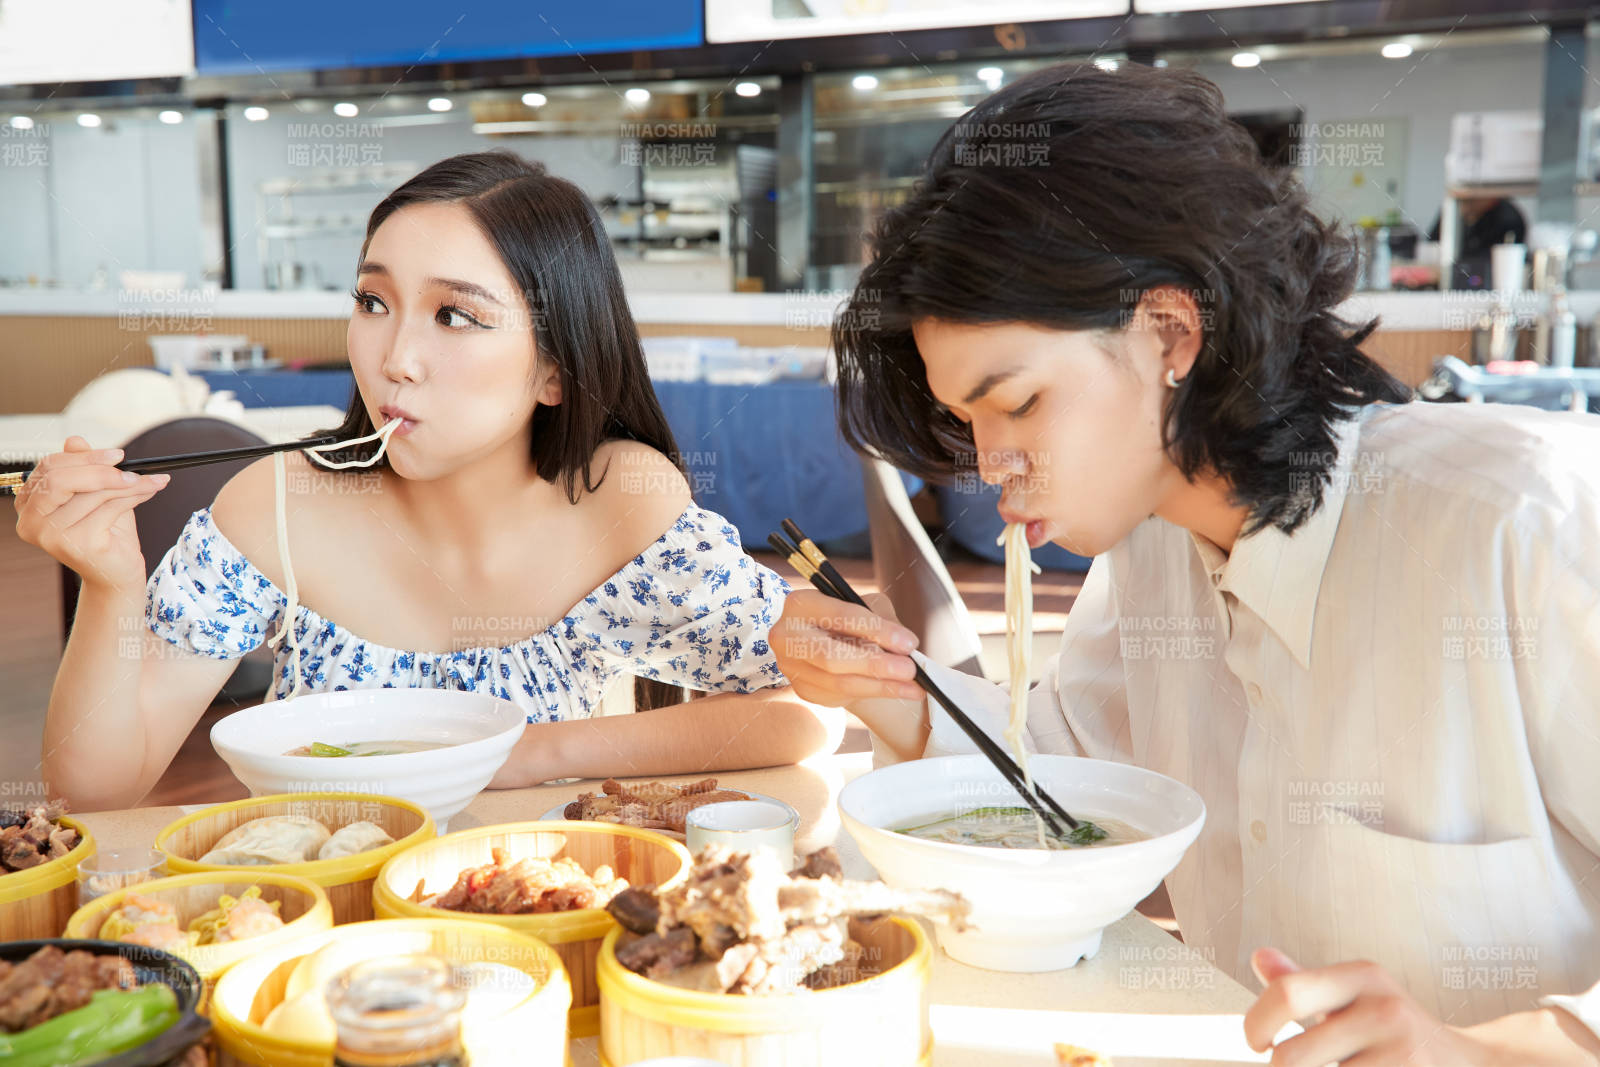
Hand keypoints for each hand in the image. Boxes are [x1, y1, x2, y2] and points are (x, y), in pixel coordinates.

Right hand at [13, 436, 167, 592]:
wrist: (118, 571)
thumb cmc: (105, 531)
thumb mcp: (95, 494)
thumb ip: (83, 469)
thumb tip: (74, 440)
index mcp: (28, 505)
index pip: (49, 469)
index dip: (84, 458)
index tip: (117, 454)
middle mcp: (31, 521)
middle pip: (61, 479)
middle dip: (101, 469)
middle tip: (132, 468)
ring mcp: (51, 535)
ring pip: (91, 493)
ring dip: (127, 483)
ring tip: (151, 481)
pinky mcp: (76, 544)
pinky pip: (109, 508)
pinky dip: (134, 496)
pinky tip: (149, 492)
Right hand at [769, 589, 921, 708]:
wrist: (828, 641)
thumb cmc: (850, 619)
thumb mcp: (864, 606)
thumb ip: (882, 619)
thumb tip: (904, 646)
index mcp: (802, 603)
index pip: (841, 616)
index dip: (878, 630)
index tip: (909, 643)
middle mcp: (786, 635)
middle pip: (831, 656)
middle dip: (875, 664)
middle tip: (910, 670)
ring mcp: (791, 666)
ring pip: (839, 683)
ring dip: (880, 686)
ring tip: (913, 686)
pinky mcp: (803, 689)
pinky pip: (840, 696)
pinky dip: (872, 694)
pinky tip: (896, 690)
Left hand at [1244, 947, 1598, 1065]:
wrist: (1468, 1063)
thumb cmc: (1392, 1032)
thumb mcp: (1353, 998)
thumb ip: (1304, 983)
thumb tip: (1261, 957)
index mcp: (1363, 976)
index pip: (1287, 993)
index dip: (1256, 1022)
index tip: (1256, 1042)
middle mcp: (1385, 1008)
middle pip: (1293, 1056)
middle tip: (1291, 1066)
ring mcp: (1402, 1050)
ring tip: (1340, 1065)